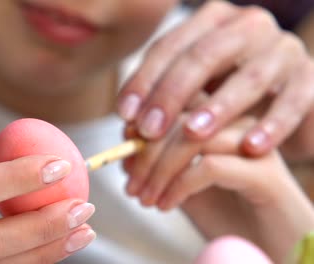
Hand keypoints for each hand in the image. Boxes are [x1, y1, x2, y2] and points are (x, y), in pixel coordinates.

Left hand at [117, 0, 313, 155]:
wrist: (284, 101)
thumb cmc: (226, 96)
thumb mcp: (194, 89)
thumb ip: (163, 98)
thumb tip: (127, 125)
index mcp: (211, 22)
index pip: (170, 46)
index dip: (145, 81)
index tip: (125, 115)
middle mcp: (247, 26)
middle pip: (204, 56)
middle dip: (173, 94)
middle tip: (150, 130)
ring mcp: (282, 48)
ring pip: (250, 77)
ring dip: (219, 107)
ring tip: (193, 135)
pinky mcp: (311, 77)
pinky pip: (293, 100)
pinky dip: (273, 124)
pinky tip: (251, 147)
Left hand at [124, 118, 313, 261]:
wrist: (271, 241)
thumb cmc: (224, 209)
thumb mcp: (180, 182)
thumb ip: (157, 162)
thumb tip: (126, 144)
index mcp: (218, 116)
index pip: (173, 103)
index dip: (141, 124)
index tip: (123, 151)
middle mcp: (237, 121)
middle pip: (179, 119)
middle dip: (145, 154)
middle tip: (130, 187)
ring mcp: (253, 143)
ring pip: (192, 139)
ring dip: (159, 172)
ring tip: (145, 199)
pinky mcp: (264, 172)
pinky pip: (209, 167)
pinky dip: (178, 187)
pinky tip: (167, 205)